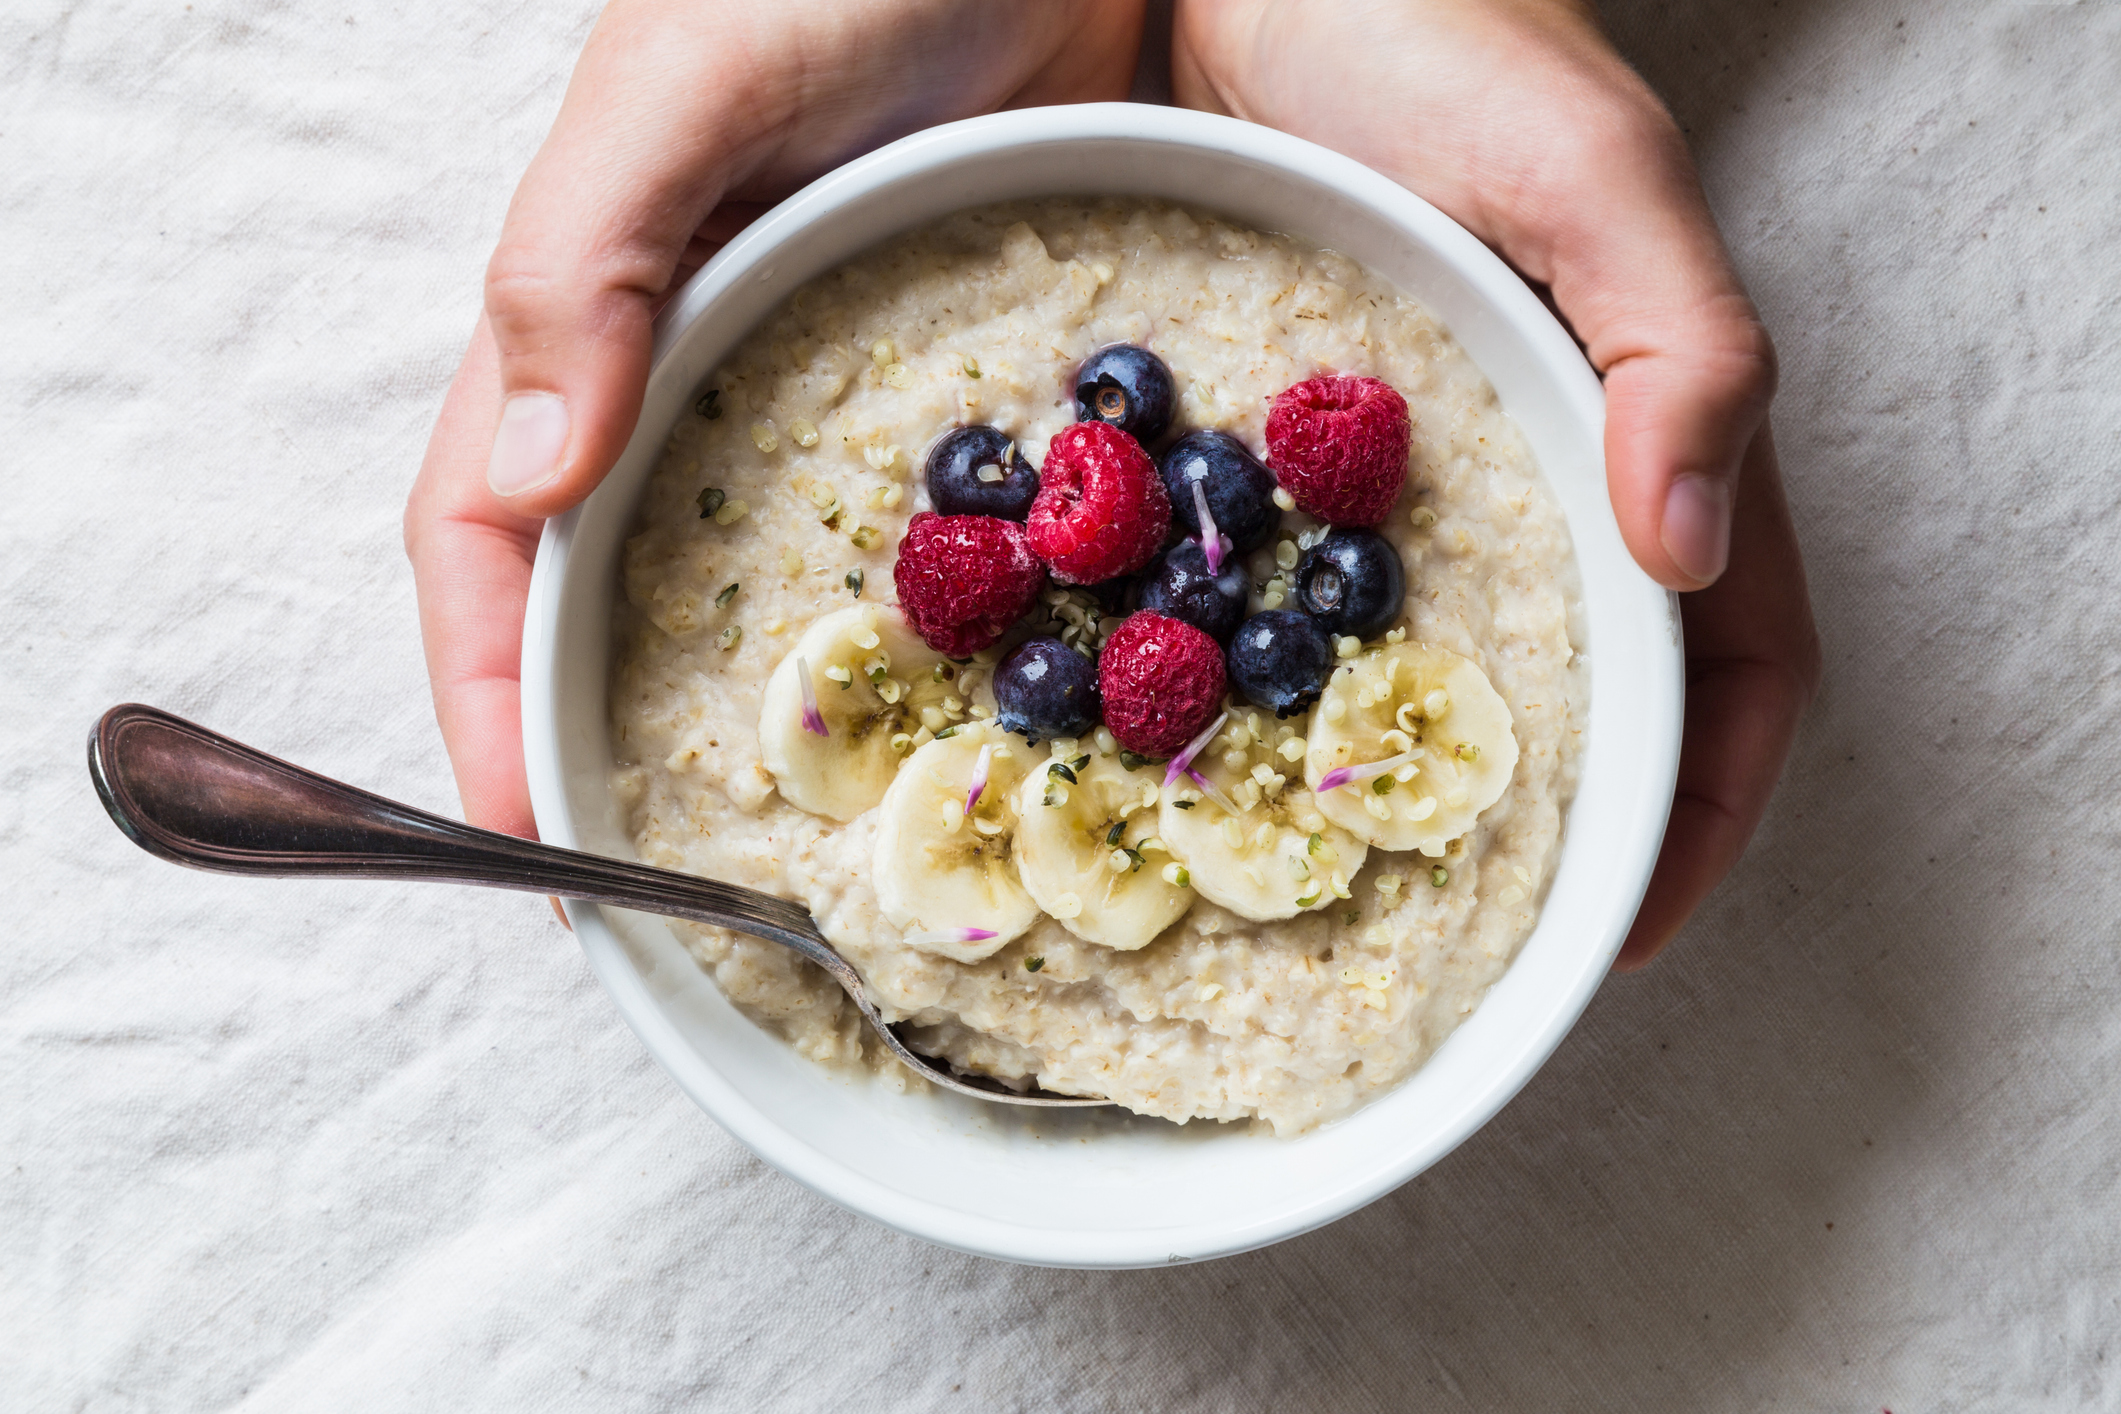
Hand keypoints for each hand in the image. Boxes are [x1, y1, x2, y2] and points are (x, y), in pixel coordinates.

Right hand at [404, 0, 1146, 840]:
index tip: (516, 837)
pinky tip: (948, 716)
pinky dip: (895, 640)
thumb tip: (522, 485)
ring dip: (729, 713)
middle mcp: (681, 371)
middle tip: (642, 894)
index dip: (480, 691)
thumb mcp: (687, 85)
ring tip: (781, 850)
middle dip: (591, 741)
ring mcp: (804, 385)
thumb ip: (588, 263)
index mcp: (584, 312)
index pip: (482, 539)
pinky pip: (894, 540)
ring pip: (729, 580)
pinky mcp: (927, 383)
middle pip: (592, 593)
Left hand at [1172, 0, 1820, 965]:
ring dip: (1396, 775)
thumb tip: (1693, 562)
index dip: (1702, 808)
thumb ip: (1682, 346)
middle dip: (1545, 836)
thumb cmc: (1448, 32)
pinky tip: (1185, 734)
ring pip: (1429, 661)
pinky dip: (1255, 678)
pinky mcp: (1285, 446)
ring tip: (1315, 881)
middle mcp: (1535, 474)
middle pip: (1582, 698)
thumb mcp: (1595, 177)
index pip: (1734, 665)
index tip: (1622, 928)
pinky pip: (1277, 589)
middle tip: (1456, 952)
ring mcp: (1407, 469)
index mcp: (1647, 432)